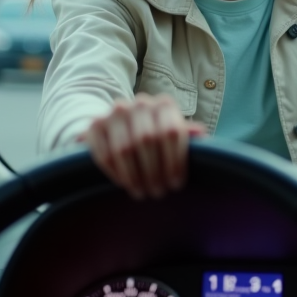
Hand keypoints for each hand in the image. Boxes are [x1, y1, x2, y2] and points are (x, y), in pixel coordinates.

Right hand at [79, 93, 205, 199]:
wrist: (121, 121)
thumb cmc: (157, 132)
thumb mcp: (173, 131)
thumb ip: (186, 134)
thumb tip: (200, 133)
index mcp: (164, 105)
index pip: (171, 133)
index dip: (174, 162)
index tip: (176, 185)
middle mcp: (139, 103)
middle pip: (147, 141)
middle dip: (153, 172)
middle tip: (158, 193)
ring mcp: (115, 112)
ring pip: (124, 149)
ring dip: (134, 176)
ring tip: (142, 193)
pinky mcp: (95, 124)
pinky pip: (103, 153)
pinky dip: (115, 172)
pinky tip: (124, 184)